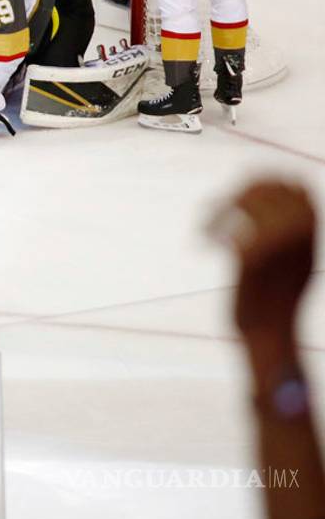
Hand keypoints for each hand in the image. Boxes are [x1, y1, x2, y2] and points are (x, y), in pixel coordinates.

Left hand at [211, 180, 315, 339]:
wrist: (270, 336)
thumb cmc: (276, 299)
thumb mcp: (292, 257)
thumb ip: (286, 225)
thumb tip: (268, 189)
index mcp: (313, 233)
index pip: (292, 185)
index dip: (261, 182)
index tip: (236, 193)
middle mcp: (301, 235)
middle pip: (263, 190)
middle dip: (234, 194)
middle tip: (211, 210)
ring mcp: (278, 245)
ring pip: (243, 204)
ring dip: (217, 210)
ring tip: (204, 227)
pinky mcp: (252, 259)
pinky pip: (229, 228)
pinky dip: (212, 229)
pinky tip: (205, 243)